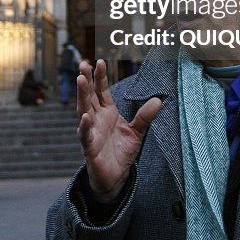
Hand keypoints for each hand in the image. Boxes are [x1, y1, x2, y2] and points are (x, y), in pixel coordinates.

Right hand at [77, 59, 160, 202]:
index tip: (99, 61)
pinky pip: (85, 135)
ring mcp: (91, 132)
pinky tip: (85, 116)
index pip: (101, 91)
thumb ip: (145, 116)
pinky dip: (84, 126)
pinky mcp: (89, 148)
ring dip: (82, 96)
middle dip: (87, 80)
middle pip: (89, 96)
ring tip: (81, 80)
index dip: (100, 77)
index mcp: (107, 113)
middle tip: (84, 64)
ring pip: (83, 110)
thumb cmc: (122, 152)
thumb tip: (159, 100)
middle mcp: (96, 119)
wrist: (115, 177)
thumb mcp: (137, 132)